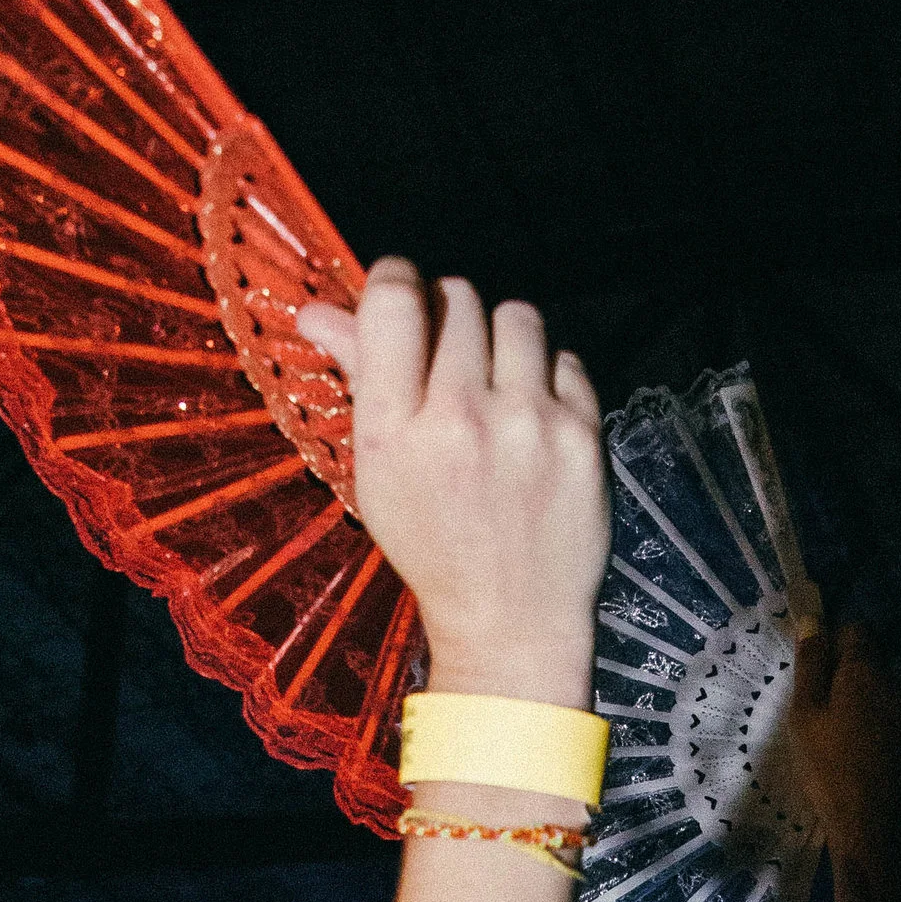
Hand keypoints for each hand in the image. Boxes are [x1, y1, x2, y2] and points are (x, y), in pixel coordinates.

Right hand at [297, 263, 608, 704]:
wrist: (511, 621)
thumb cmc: (435, 544)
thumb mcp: (377, 471)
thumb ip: (359, 378)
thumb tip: (318, 309)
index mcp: (394, 429)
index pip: (394, 297)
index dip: (397, 280)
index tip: (402, 295)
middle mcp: (461, 417)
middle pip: (457, 296)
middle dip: (450, 318)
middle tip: (452, 365)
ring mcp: (528, 425)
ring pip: (516, 314)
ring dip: (503, 338)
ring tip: (498, 385)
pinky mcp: (581, 437)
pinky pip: (565, 358)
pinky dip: (549, 377)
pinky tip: (534, 418)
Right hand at [789, 623, 900, 901]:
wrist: (873, 828)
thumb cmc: (829, 769)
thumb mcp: (805, 715)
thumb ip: (810, 664)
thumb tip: (813, 618)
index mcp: (867, 671)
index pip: (856, 630)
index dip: (833, 643)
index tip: (814, 674)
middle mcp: (897, 683)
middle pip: (871, 660)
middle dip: (846, 675)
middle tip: (819, 712)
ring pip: (880, 690)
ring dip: (860, 701)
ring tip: (836, 738)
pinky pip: (890, 715)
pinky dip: (873, 724)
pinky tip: (856, 754)